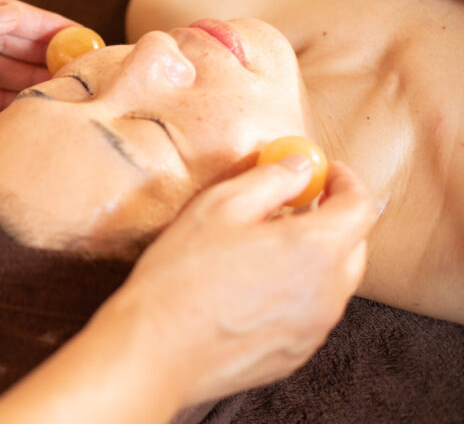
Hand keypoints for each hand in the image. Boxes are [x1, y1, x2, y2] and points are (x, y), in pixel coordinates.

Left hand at [0, 0, 72, 150]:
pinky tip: (27, 110)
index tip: (82, 37)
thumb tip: (19, 16)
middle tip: (84, 72)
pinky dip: (1, 102)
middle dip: (44, 55)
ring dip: (27, 80)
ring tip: (64, 94)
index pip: (5, 12)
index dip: (45, 25)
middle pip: (4, 42)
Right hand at [87, 159, 379, 410]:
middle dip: (332, 218)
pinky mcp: (295, 354)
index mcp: (315, 250)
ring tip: (262, 246)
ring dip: (312, 257)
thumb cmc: (182, 276)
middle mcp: (328, 293)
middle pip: (354, 246)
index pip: (361, 206)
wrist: (157, 349)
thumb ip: (271, 179)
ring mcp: (314, 329)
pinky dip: (296, 291)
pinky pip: (310, 312)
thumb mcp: (219, 207)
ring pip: (332, 281)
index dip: (345, 181)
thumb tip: (300, 164)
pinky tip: (251, 286)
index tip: (324, 172)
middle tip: (292, 204)